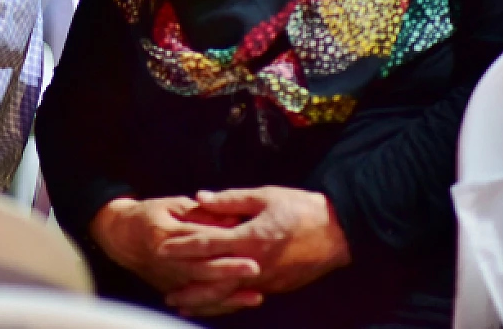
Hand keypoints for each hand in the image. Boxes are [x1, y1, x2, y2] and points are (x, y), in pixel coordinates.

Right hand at [88, 197, 261, 312]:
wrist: (122, 238)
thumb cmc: (151, 215)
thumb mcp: (172, 205)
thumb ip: (201, 213)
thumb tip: (233, 218)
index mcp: (163, 233)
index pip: (197, 238)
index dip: (222, 239)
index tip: (246, 239)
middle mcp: (165, 260)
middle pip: (201, 267)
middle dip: (229, 270)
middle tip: (255, 267)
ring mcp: (168, 278)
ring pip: (201, 291)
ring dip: (229, 296)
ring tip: (255, 296)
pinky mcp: (171, 290)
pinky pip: (198, 303)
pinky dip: (220, 306)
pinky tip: (241, 304)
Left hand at [167, 186, 350, 313]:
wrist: (340, 232)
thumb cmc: (301, 208)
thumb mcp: (265, 196)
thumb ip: (230, 200)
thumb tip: (199, 198)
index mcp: (252, 237)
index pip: (209, 244)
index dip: (183, 247)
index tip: (162, 249)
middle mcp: (257, 264)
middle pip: (215, 281)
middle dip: (189, 288)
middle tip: (166, 294)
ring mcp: (268, 279)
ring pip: (230, 295)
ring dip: (205, 302)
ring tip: (183, 306)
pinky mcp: (278, 286)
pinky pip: (246, 296)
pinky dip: (227, 302)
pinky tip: (215, 304)